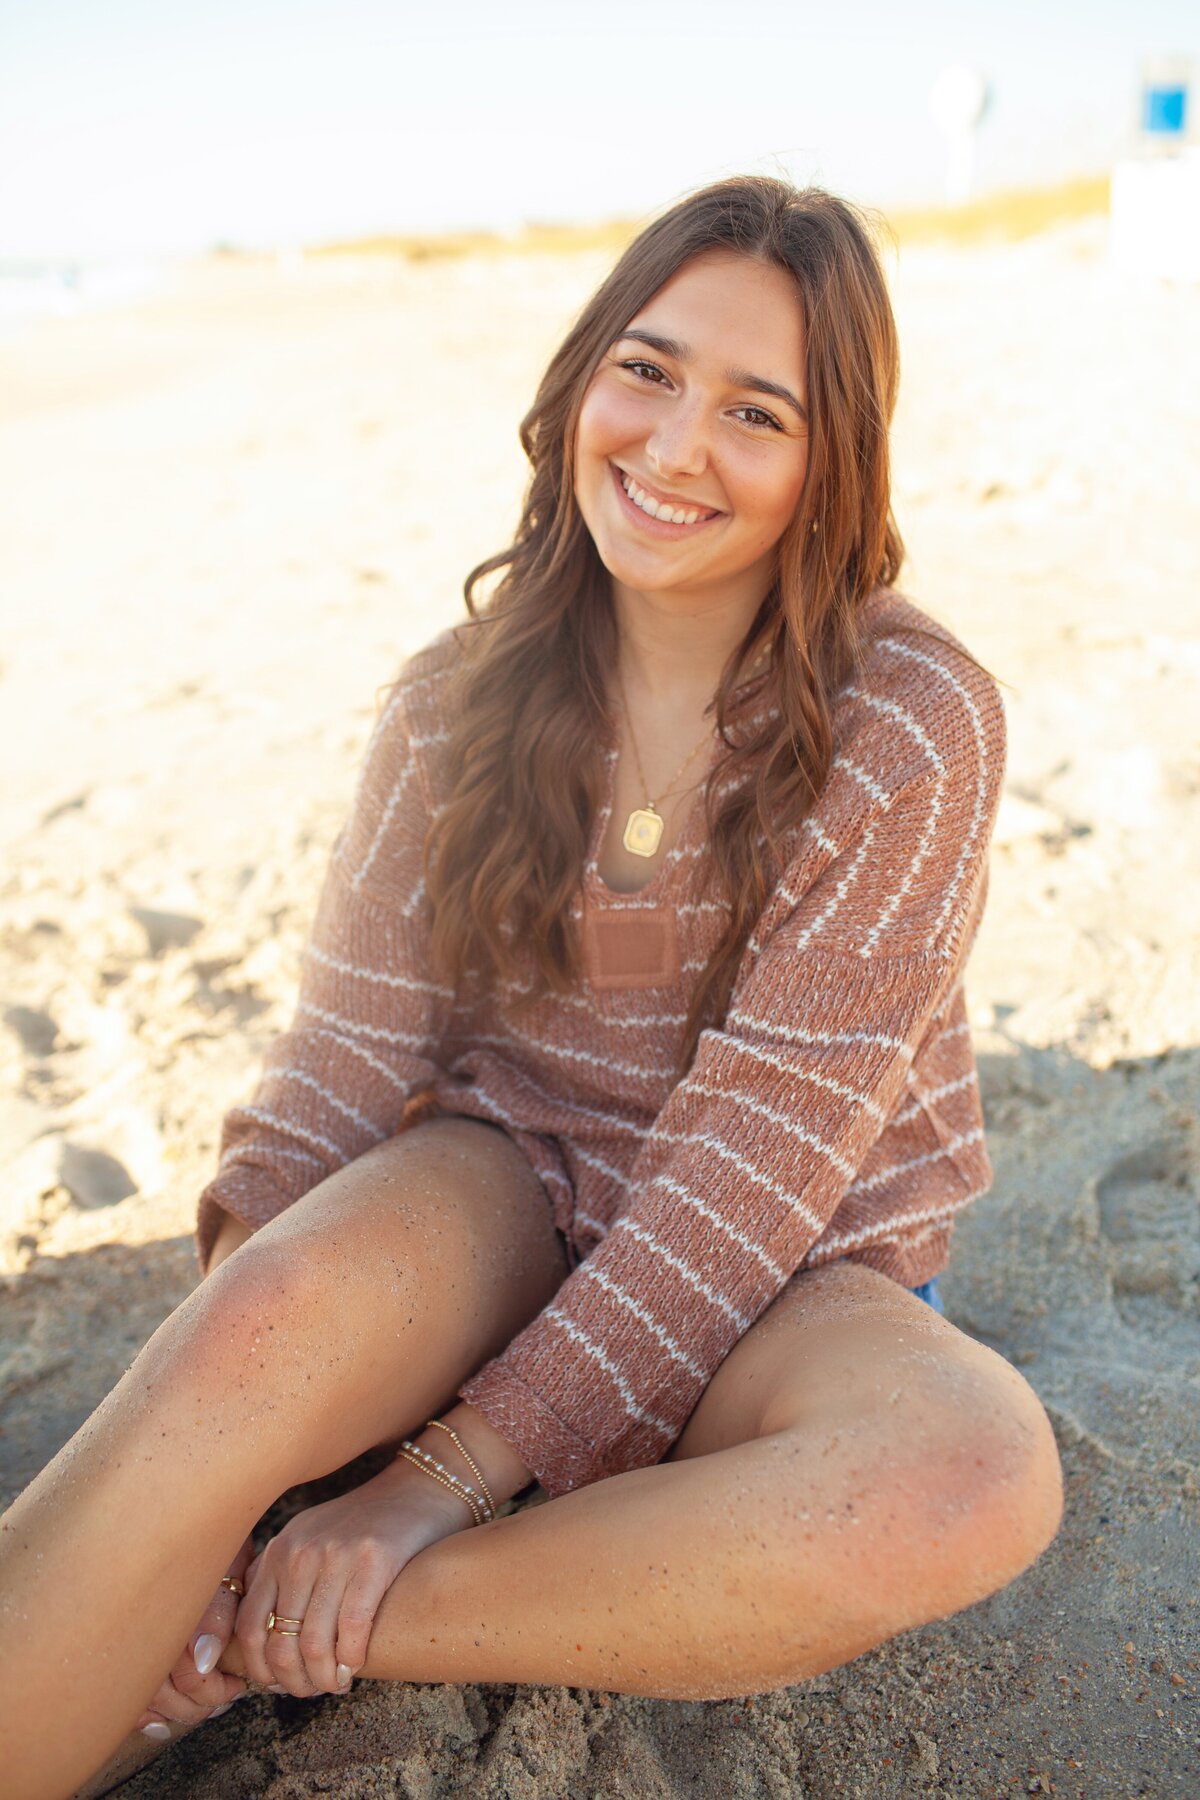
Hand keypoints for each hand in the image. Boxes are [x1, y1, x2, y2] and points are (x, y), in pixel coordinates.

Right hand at [134, 1533, 253, 1736]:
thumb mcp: (226, 1563)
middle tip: (223, 1698)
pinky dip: (140, 1712)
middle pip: (167, 1694)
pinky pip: (123, 1692)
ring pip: (144, 1697)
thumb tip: (205, 1658)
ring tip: (201, 1705)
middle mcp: (146, 1625)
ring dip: (174, 1708)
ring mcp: (129, 1633)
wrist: (183, 1507)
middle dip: (198, 1703)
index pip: (192, 1676)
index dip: (217, 1689)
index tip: (236, 1684)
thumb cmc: (213, 1536)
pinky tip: (157, 1722)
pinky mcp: (119, 1638)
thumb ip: (217, 1611)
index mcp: (175, 1610)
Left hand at [234, 1458, 473, 1697]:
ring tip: (337, 1684)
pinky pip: (352, 1628)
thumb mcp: (308, 1539)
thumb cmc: (363, 1525)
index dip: (260, 1669)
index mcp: (278, 1550)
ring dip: (324, 1679)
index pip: (248, 1627)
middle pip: (280, 1643)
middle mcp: (299, 1551)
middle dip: (295, 1681)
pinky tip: (357, 1665)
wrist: (418, 1489)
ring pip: (313, 1643)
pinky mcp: (374, 1559)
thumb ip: (280, 1578)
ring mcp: (335, 1554)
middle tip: (313, 1690)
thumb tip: (262, 1647)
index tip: (279, 1684)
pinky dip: (351, 1659)